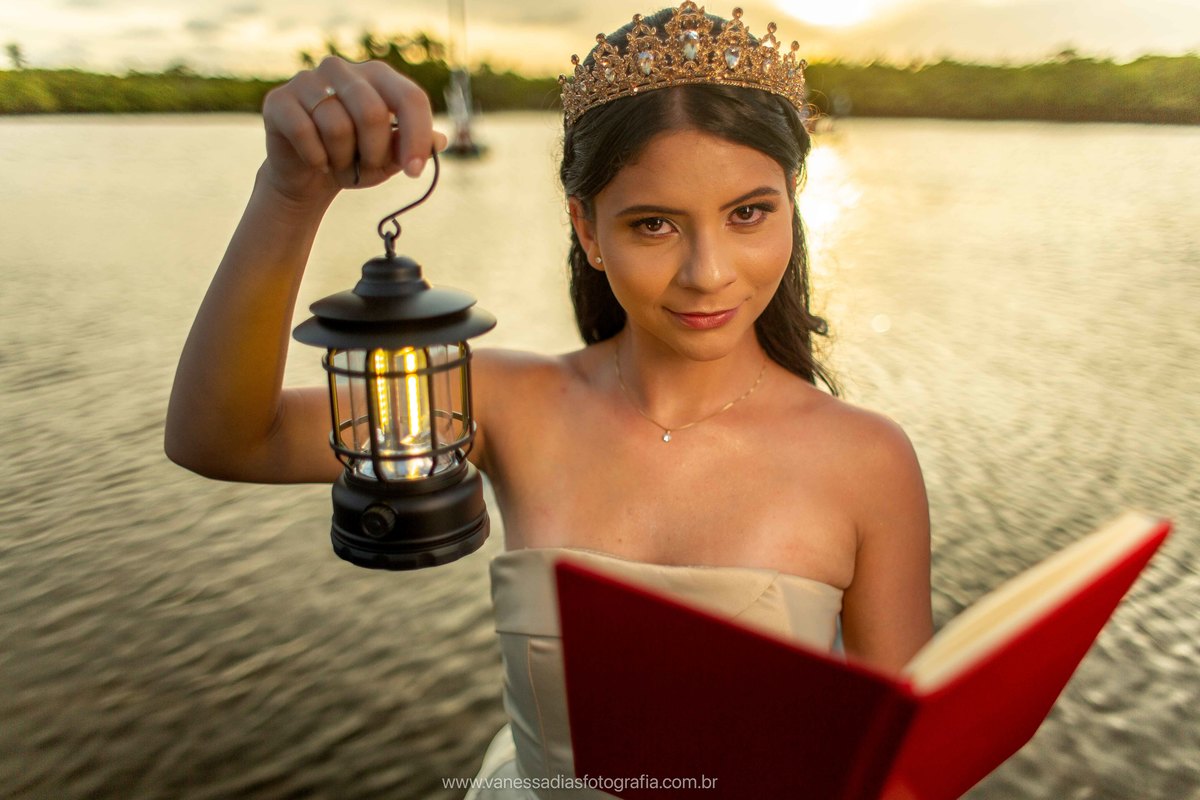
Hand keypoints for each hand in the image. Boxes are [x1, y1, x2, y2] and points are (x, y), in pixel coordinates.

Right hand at [260, 56, 448, 202]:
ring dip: (343, 161)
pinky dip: (317, 159)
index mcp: (378, 76)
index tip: (414, 171)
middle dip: (374, 153)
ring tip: (340, 164)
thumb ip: (412, 146)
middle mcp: (342, 69)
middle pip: (371, 112)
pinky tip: (317, 161)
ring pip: (337, 127)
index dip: (417, 136)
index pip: (410, 97)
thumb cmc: (356, 159)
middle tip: (368, 170)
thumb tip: (440, 140)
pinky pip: (305, 133)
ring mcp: (307, 80)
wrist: (309, 176)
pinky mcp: (279, 100)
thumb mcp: (390, 158)